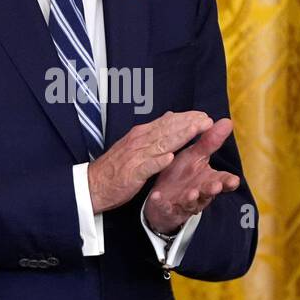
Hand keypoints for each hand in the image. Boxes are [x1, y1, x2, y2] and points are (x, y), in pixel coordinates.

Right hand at [87, 111, 212, 213]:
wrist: (93, 184)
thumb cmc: (116, 166)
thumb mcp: (135, 144)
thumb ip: (153, 131)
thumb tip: (170, 116)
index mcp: (141, 135)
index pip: (167, 123)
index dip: (186, 119)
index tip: (203, 115)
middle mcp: (139, 142)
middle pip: (167, 130)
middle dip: (188, 124)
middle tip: (207, 119)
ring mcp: (136, 157)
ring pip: (160, 144)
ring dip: (178, 137)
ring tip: (195, 131)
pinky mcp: (132, 173)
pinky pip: (146, 166)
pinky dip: (157, 161)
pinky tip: (169, 158)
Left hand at [144, 117, 239, 233]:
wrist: (163, 198)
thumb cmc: (183, 175)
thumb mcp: (196, 157)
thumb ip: (210, 142)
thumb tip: (227, 121)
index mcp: (207, 180)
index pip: (222, 181)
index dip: (228, 182)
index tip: (233, 180)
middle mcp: (199, 194)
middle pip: (208, 193)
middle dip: (211, 190)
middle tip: (215, 186)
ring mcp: (183, 203)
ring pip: (190, 203)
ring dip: (191, 198)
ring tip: (190, 193)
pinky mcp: (167, 210)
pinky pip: (165, 208)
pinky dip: (161, 203)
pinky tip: (157, 196)